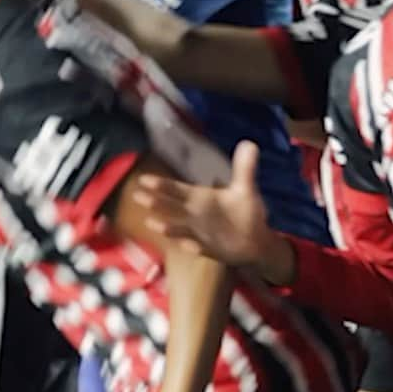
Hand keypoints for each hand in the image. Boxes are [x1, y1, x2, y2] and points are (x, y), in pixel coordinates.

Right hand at [134, 141, 274, 269]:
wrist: (256, 241)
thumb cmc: (246, 212)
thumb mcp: (245, 189)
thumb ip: (244, 168)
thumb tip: (249, 143)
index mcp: (201, 198)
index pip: (177, 190)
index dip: (161, 185)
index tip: (144, 180)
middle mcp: (196, 214)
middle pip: (172, 207)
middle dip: (155, 201)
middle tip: (136, 195)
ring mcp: (200, 233)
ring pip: (178, 227)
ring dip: (166, 226)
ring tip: (150, 222)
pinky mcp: (208, 248)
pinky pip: (197, 247)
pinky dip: (191, 246)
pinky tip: (184, 244)